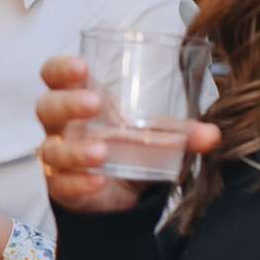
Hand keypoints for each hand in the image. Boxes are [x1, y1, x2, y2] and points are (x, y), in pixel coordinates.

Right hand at [35, 57, 218, 215]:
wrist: (116, 194)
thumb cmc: (126, 148)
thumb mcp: (153, 136)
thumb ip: (181, 133)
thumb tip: (212, 134)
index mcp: (78, 100)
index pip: (53, 76)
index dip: (60, 68)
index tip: (81, 66)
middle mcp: (62, 126)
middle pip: (46, 108)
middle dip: (66, 103)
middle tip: (94, 104)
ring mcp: (58, 157)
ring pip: (52, 150)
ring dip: (75, 150)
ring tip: (102, 152)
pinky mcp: (60, 187)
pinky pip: (61, 184)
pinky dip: (79, 182)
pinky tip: (98, 181)